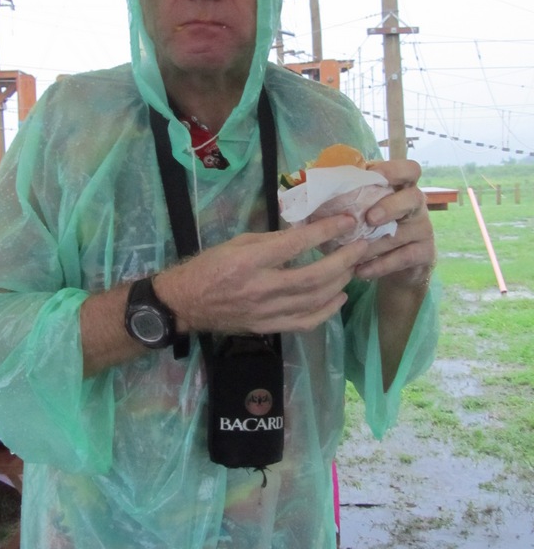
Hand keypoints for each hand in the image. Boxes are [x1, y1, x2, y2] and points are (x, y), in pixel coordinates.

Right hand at [154, 213, 369, 335]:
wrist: (186, 303)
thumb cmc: (210, 266)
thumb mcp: (238, 242)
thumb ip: (273, 239)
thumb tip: (307, 231)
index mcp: (250, 261)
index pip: (296, 244)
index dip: (326, 231)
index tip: (346, 221)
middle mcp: (260, 288)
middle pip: (313, 277)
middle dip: (343, 261)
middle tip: (361, 246)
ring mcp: (266, 312)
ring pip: (314, 300)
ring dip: (339, 283)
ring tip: (353, 267)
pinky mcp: (269, 327)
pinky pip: (305, 322)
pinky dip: (327, 311)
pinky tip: (339, 297)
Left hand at [354, 159, 434, 286]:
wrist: (400, 266)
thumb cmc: (374, 228)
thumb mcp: (363, 209)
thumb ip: (347, 196)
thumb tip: (310, 188)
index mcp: (402, 188)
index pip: (410, 169)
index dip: (395, 170)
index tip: (376, 175)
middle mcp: (416, 206)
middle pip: (413, 198)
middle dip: (390, 206)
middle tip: (370, 218)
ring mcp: (423, 229)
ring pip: (402, 233)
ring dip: (375, 244)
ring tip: (352, 253)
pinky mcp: (424, 253)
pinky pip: (403, 258)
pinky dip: (379, 265)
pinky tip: (361, 271)